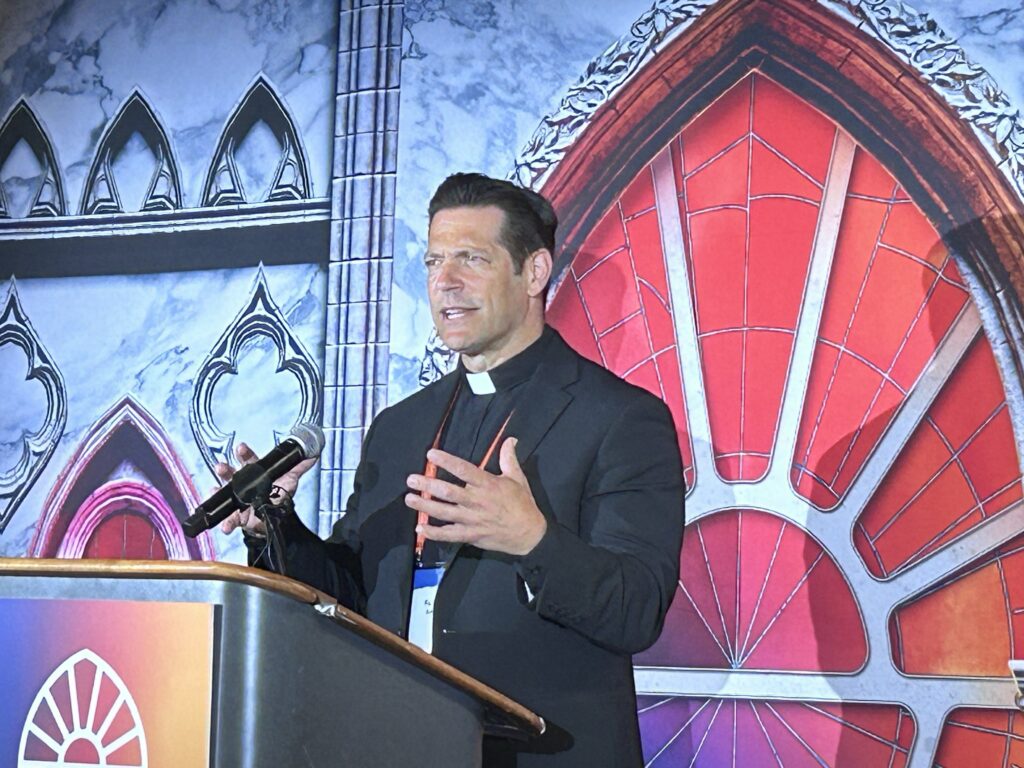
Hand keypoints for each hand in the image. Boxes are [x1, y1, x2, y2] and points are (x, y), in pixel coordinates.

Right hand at [215, 442, 317, 535]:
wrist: (274, 517)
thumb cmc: (277, 493)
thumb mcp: (289, 479)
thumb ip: (299, 467)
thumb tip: (313, 454)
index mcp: (254, 473)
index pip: (248, 460)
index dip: (244, 453)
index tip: (240, 448)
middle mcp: (242, 484)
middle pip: (232, 474)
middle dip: (225, 469)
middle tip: (221, 467)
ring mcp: (237, 499)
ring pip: (224, 494)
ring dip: (218, 492)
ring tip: (215, 490)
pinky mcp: (237, 516)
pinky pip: (229, 519)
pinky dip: (227, 523)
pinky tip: (226, 526)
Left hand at [405, 437, 546, 555]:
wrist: (529, 534)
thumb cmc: (522, 504)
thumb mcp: (518, 478)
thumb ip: (509, 458)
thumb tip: (510, 439)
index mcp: (488, 485)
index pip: (464, 470)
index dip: (447, 461)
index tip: (431, 454)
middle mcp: (478, 502)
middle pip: (449, 492)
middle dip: (428, 485)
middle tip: (411, 479)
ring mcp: (473, 520)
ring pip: (445, 513)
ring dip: (425, 506)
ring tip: (409, 499)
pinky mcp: (471, 535)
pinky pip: (449, 535)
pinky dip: (434, 533)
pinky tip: (420, 528)